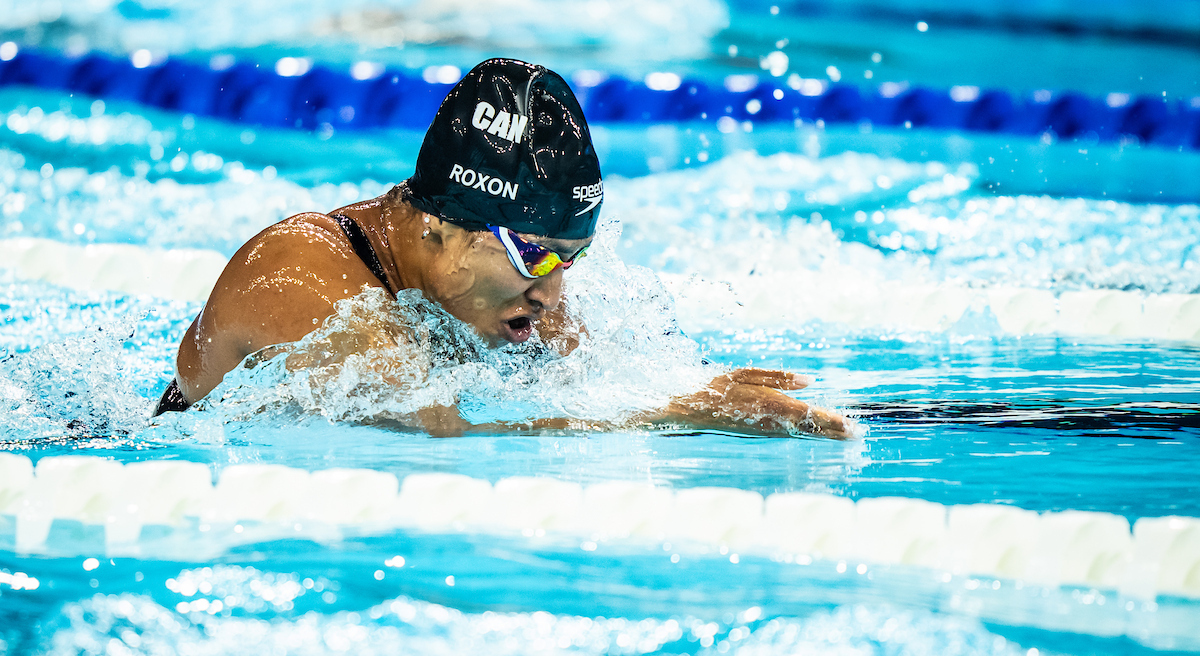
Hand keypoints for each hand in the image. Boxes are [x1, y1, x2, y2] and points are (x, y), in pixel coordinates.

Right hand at [659, 367, 852, 438]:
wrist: (695, 412)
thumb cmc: (719, 388)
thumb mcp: (745, 374)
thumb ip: (777, 377)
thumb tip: (808, 382)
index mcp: (769, 404)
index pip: (806, 414)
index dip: (829, 421)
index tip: (849, 426)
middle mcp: (771, 421)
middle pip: (810, 428)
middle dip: (834, 431)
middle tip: (858, 435)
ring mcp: (768, 431)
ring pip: (803, 433)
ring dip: (825, 434)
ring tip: (847, 435)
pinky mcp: (764, 433)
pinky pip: (792, 434)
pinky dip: (810, 434)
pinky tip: (821, 435)